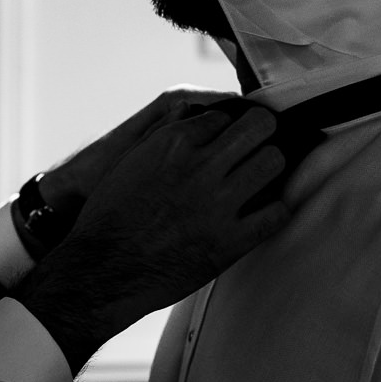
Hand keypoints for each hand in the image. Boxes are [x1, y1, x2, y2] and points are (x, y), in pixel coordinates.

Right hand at [15, 103, 289, 372]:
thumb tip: (190, 112)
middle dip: (262, 132)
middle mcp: (200, 166)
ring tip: (261, 176)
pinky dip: (276, 209)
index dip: (229, 125)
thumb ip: (163, 134)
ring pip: (273, 162)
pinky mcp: (230, 241)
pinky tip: (265, 211)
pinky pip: (277, 213)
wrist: (103, 269)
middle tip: (259, 144)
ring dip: (271, 166)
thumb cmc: (110, 215)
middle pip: (259, 126)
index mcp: (173, 143)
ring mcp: (218, 204)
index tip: (232, 136)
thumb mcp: (129, 161)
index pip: (224, 114)